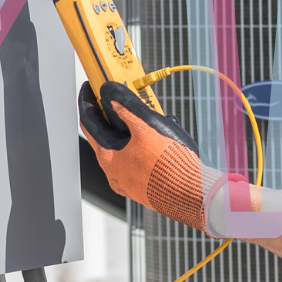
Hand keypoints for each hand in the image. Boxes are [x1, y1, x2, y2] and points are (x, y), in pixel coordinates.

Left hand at [79, 81, 215, 232]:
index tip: (90, 87)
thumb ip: (127, 109)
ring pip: (124, 148)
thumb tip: (111, 93)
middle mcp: (114, 173)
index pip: (89, 123)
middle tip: (119, 97)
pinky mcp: (144, 186)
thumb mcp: (147, 129)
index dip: (88, 101)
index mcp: (108, 158)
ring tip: (147, 117)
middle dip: (113, 114)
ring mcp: (129, 181)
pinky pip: (137, 160)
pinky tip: (159, 139)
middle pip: (106, 136)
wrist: (193, 195)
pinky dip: (142, 145)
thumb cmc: (171, 166)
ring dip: (131, 130)